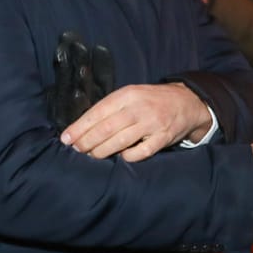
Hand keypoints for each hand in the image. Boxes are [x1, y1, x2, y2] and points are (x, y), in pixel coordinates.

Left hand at [61, 83, 212, 162]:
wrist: (186, 102)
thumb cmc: (150, 100)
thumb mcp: (130, 95)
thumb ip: (110, 108)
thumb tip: (81, 127)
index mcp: (127, 95)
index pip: (97, 112)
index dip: (79, 127)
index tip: (66, 138)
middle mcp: (138, 108)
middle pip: (106, 128)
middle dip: (87, 142)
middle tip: (77, 150)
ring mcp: (152, 123)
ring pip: (120, 142)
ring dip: (101, 151)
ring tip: (91, 156)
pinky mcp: (163, 138)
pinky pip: (140, 152)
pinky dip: (126, 157)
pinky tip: (120, 157)